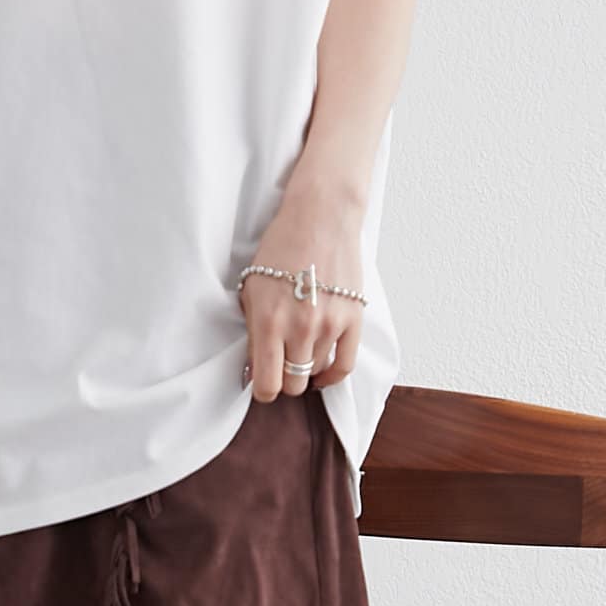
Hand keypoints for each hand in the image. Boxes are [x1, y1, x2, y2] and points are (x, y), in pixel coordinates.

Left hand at [240, 175, 364, 401]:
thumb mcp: (251, 288)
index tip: (262, 382)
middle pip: (293, 385)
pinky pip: (345, 366)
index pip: (267, 385)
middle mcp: (300, 328)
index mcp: (268, 322)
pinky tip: (323, 371)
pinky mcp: (353, 319)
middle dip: (284, 380)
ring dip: (306, 369)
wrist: (320, 215)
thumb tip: (254, 369)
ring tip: (300, 352)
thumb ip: (252, 331)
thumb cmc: (281, 248)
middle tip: (281, 365)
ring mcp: (329, 325)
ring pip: (316, 374)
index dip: (262, 390)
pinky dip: (332, 375)